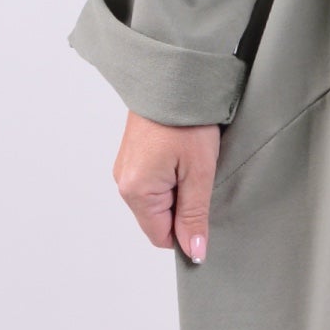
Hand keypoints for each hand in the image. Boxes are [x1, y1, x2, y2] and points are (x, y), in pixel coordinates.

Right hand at [112, 110, 220, 263]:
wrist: (174, 77)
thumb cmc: (187, 120)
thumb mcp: (199, 172)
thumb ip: (194, 215)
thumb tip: (194, 253)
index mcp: (136, 192)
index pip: (161, 237)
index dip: (186, 232)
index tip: (206, 211)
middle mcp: (124, 182)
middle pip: (158, 218)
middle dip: (183, 207)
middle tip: (202, 178)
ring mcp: (126, 167)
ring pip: (157, 199)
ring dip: (178, 189)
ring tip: (193, 163)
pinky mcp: (133, 155)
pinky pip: (153, 180)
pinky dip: (171, 175)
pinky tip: (184, 155)